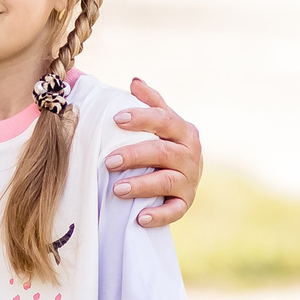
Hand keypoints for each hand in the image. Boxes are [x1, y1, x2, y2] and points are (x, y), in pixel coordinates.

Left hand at [107, 77, 202, 229]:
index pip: (164, 120)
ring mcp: (190, 180)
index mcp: (183, 130)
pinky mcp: (186, 202)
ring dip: (142, 185)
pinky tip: (140, 218)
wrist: (186, 175)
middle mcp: (190, 154)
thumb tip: (135, 81)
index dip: (141, 118)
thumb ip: (150, 102)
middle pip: (162, 152)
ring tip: (116, 189)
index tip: (116, 119)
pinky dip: (159, 215)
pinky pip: (175, 211)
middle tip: (108, 161)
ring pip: (167, 181)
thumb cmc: (166, 142)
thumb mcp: (161, 121)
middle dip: (135, 156)